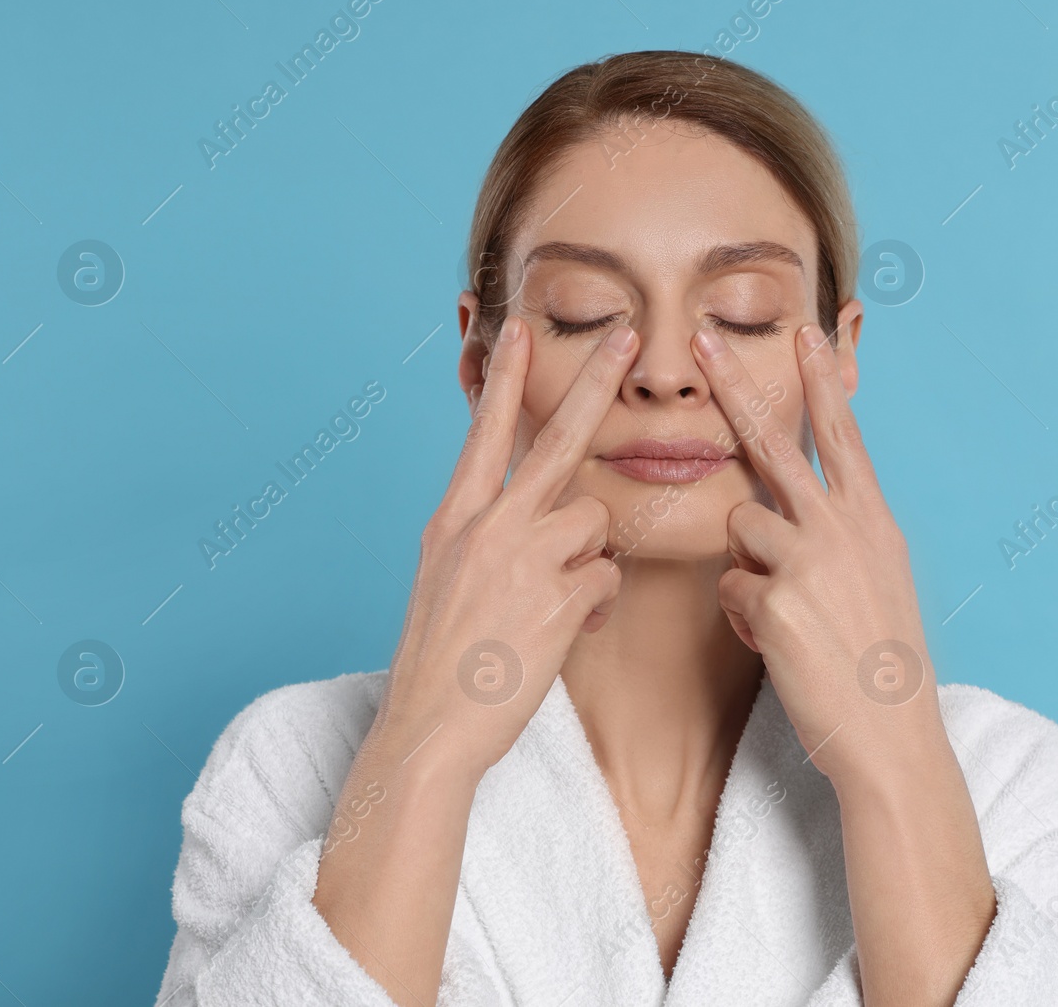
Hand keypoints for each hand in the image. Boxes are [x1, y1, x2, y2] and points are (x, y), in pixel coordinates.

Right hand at [373, 314, 637, 777]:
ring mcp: (524, 558)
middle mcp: (488, 526)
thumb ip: (485, 538)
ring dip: (586, 559)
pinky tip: (564, 633)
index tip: (517, 330)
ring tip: (553, 603)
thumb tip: (539, 521)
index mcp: (453, 520)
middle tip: (627, 334)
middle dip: (595, 382)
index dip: (505, 380)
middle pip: (557, 440)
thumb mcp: (444, 581)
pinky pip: (605, 578)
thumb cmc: (440, 662)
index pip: (485, 434)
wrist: (430, 728)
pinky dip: (592, 607)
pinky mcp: (558, 596)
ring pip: (593, 521)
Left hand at [690, 322, 941, 783]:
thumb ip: (839, 538)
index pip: (843, 436)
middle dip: (735, 386)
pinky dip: (748, 617)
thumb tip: (785, 515)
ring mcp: (808, 559)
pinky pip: (733, 588)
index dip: (820, 382)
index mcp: (874, 521)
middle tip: (701, 337)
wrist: (891, 735)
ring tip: (789, 615)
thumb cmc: (881, 665)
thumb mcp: (879, 582)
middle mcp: (844, 528)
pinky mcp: (775, 599)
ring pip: (740, 525)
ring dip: (750, 567)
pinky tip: (782, 645)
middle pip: (776, 443)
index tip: (806, 332)